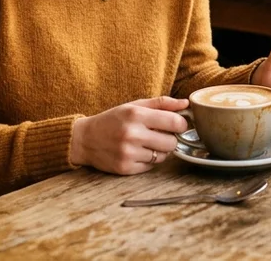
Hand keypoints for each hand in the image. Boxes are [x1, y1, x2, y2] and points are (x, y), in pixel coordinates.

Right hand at [69, 96, 188, 174]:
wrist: (85, 139)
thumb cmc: (113, 120)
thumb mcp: (134, 106)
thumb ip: (161, 103)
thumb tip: (186, 104)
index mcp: (136, 115)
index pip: (174, 122)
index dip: (181, 124)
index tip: (178, 124)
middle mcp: (132, 134)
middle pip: (171, 142)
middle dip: (170, 139)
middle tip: (161, 135)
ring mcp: (128, 153)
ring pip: (162, 156)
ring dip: (159, 150)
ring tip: (147, 143)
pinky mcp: (125, 168)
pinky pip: (151, 166)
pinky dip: (148, 160)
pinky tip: (137, 152)